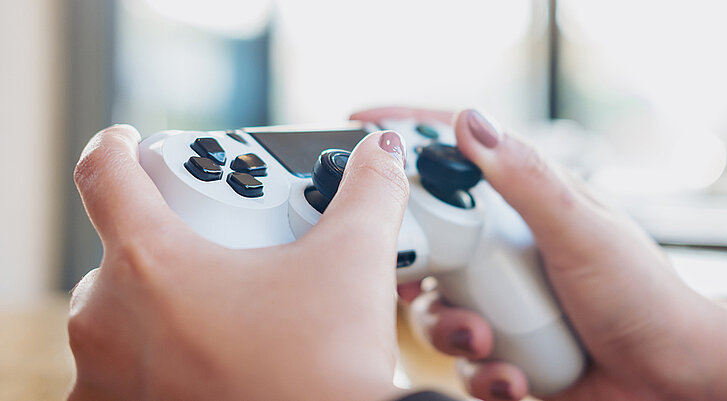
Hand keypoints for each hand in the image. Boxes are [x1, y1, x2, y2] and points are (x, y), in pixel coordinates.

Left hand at [68, 125, 409, 400]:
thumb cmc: (324, 369)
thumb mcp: (355, 264)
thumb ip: (369, 192)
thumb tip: (382, 154)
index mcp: (152, 263)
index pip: (105, 175)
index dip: (116, 147)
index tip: (127, 145)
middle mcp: (107, 321)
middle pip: (124, 251)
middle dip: (175, 244)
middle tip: (230, 255)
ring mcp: (104, 378)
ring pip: (118, 315)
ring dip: (160, 305)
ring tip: (227, 314)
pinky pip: (116, 373)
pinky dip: (152, 360)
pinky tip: (204, 362)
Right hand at [351, 108, 726, 399]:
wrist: (671, 380)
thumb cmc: (643, 296)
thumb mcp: (583, 229)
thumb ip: (527, 179)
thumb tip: (469, 121)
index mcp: (526, 207)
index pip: (459, 157)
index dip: (410, 136)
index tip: (363, 125)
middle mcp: (507, 252)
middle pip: (428, 241)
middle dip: (416, 267)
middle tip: (418, 281)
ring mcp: (503, 302)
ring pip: (435, 310)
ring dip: (451, 331)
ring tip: (486, 344)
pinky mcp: (504, 352)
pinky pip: (464, 362)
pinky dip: (483, 375)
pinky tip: (515, 380)